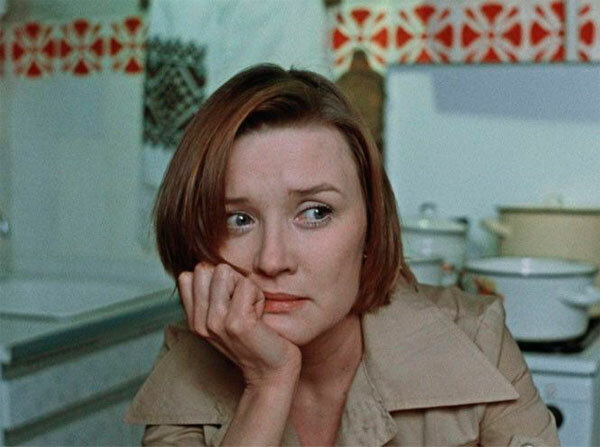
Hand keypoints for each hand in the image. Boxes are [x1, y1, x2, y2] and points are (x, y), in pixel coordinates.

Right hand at [177, 263, 301, 388]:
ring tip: (251, 311)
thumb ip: (211, 296)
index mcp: (194, 320)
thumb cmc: (256, 340)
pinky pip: (247, 285)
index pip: (190, 274)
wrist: (272, 373)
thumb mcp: (226, 317)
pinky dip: (259, 296)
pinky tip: (261, 317)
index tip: (230, 303)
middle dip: (230, 280)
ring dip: (245, 287)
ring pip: (224, 272)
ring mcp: (216, 322)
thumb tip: (205, 265)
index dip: (215, 280)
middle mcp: (200, 322)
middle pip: (206, 268)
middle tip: (243, 306)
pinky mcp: (236, 323)